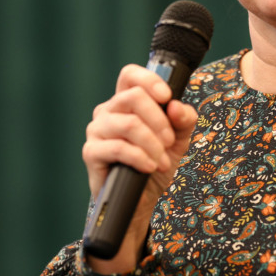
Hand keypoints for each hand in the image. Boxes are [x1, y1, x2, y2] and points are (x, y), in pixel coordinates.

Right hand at [82, 64, 197, 270]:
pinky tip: (150, 167)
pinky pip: (118, 147)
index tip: (167, 97)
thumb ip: (183, 119)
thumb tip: (176, 106)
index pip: (130, 75)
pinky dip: (140, 157)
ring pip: (129, 123)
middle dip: (159, 120)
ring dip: (153, 143)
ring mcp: (97, 130)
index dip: (149, 80)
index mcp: (126, 101)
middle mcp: (108, 110)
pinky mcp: (91, 152)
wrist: (141, 199)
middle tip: (170, 141)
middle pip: (133, 96)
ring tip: (162, 161)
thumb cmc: (156, 163)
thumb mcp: (178, 139)